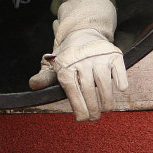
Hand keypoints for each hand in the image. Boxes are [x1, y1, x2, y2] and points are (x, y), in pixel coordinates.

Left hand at [29, 0, 127, 120]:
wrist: (82, 33)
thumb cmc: (68, 57)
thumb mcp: (53, 65)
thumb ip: (44, 78)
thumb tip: (32, 86)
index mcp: (65, 63)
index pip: (72, 89)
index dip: (78, 106)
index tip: (82, 119)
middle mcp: (81, 58)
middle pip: (88, 89)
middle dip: (93, 108)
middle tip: (94, 118)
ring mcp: (98, 55)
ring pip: (105, 84)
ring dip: (107, 101)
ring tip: (106, 109)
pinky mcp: (113, 53)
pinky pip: (119, 73)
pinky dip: (120, 83)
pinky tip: (118, 90)